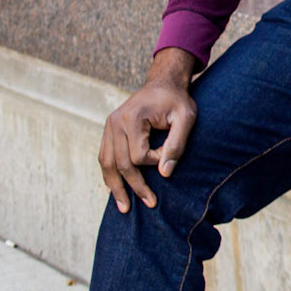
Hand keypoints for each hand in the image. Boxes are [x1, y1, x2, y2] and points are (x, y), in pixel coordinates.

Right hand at [99, 50, 199, 211]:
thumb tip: (165, 173)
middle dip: (133, 186)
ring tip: (124, 207)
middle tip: (149, 204)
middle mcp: (115, 123)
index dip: (155, 161)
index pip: (138, 155)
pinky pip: (105, 157)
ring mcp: (108, 126)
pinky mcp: (109, 130)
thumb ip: (177, 144)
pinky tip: (115, 189)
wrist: (163, 83)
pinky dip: (110, 174)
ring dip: (115, 186)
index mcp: (132, 119)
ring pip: (106, 163)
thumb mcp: (186, 118)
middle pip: (119, 164)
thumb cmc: (177, 100)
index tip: (169, 154)